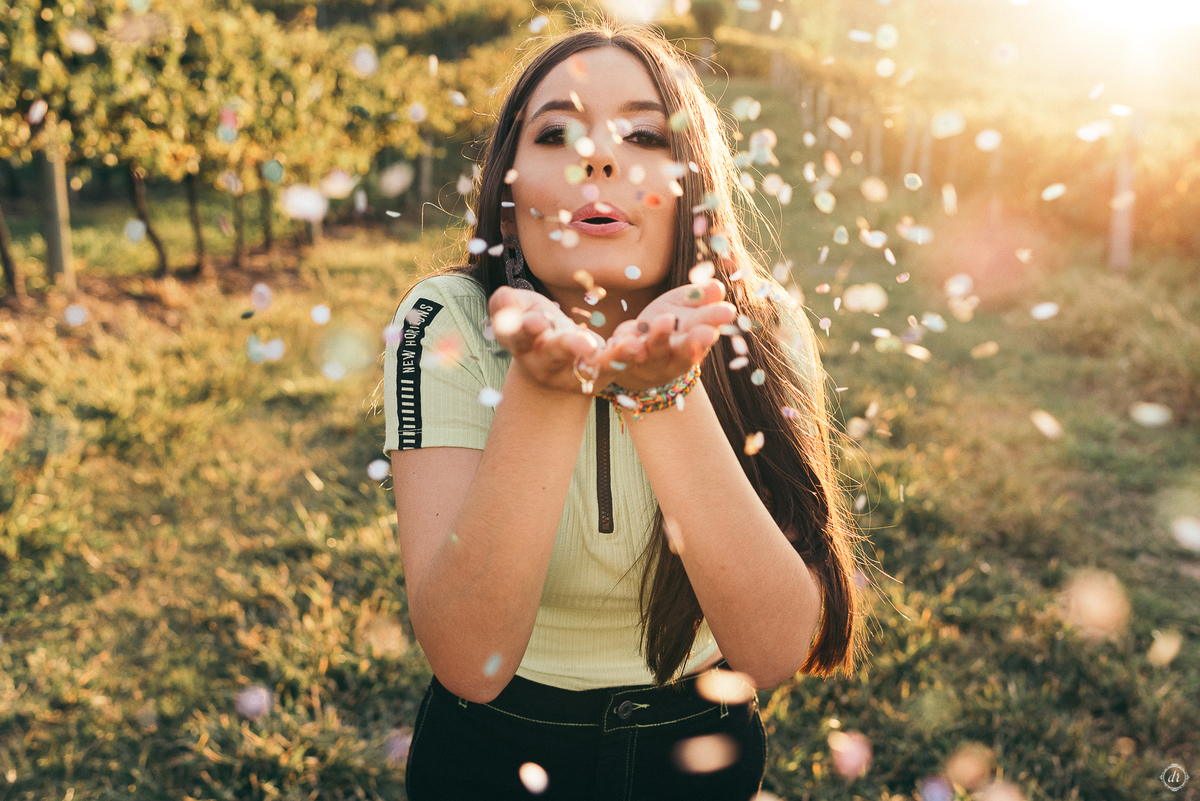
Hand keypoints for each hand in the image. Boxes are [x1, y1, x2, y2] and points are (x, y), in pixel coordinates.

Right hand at [488, 286, 644, 395]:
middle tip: (581, 342)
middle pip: (552, 354)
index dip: (525, 329)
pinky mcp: (594, 376)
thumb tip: (503, 299)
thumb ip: (507, 304)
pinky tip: (637, 344)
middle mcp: (542, 362)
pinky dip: (623, 355)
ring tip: (625, 346)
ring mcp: (569, 374)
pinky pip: (610, 365)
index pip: (516, 336)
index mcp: (518, 342)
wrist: (552, 365)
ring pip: (585, 366)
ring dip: (606, 357)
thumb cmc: (534, 325)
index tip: (535, 321)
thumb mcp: (518, 310)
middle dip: (566, 347)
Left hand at [602, 279, 736, 391]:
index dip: (714, 321)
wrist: (637, 358)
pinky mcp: (625, 361)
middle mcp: (674, 355)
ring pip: (656, 351)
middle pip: (685, 348)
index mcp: (692, 339)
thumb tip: (717, 287)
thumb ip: (698, 299)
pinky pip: (624, 355)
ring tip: (665, 320)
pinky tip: (628, 339)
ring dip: (661, 337)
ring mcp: (650, 360)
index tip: (727, 311)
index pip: (705, 329)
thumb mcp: (684, 309)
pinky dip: (626, 347)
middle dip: (696, 341)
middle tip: (707, 332)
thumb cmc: (670, 326)